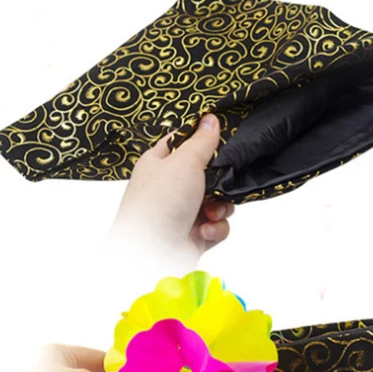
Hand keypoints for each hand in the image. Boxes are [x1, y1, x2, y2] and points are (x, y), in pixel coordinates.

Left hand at [109, 113, 234, 256]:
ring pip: (217, 202)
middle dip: (219, 182)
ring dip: (220, 208)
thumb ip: (202, 141)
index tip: (220, 139)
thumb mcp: (184, 162)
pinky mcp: (193, 236)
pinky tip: (203, 232)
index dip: (201, 140)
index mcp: (159, 164)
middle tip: (218, 184)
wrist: (152, 253)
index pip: (182, 143)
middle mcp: (170, 187)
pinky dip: (215, 229)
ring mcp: (182, 213)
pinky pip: (216, 226)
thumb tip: (211, 119)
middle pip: (207, 175)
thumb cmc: (159, 204)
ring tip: (208, 214)